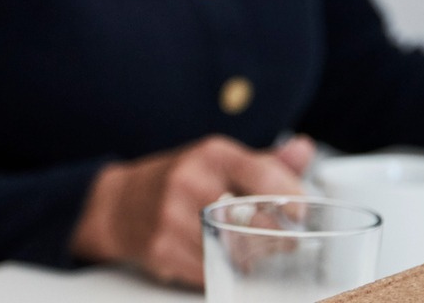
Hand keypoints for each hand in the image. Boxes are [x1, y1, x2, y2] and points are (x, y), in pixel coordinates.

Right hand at [71, 134, 315, 286]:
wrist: (118, 205)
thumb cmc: (176, 181)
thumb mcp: (216, 161)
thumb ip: (265, 162)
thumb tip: (305, 151)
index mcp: (209, 155)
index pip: (262, 173)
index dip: (291, 195)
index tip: (302, 212)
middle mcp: (189, 182)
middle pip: (253, 219)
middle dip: (277, 236)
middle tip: (286, 241)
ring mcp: (173, 218)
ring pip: (234, 251)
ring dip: (251, 257)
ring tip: (251, 250)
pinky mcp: (163, 250)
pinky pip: (211, 272)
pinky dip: (223, 271)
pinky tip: (219, 258)